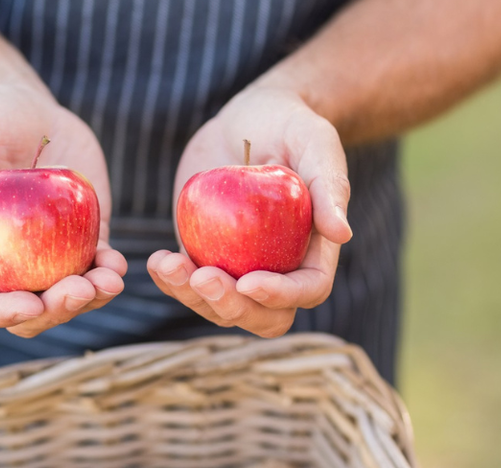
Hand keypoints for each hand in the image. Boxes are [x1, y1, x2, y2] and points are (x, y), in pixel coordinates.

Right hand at [0, 83, 126, 337]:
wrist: (28, 107)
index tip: (28, 303)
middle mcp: (8, 261)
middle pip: (28, 311)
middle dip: (55, 311)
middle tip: (80, 289)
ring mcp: (47, 254)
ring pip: (66, 298)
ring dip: (90, 299)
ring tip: (111, 280)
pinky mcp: (81, 237)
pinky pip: (95, 267)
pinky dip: (107, 273)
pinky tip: (118, 264)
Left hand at [148, 86, 351, 337]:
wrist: (248, 119)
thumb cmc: (291, 126)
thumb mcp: (316, 143)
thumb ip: (330, 186)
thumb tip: (342, 234)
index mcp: (313, 251)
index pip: (306, 290)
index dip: (281, 295)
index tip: (249, 281)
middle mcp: (277, 267)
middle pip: (260, 315)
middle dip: (230, 305)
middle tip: (202, 276)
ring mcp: (237, 266)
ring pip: (218, 306)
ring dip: (190, 295)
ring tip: (167, 264)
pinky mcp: (204, 254)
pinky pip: (187, 283)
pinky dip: (170, 280)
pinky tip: (158, 261)